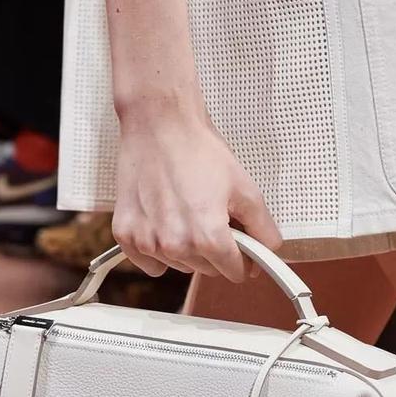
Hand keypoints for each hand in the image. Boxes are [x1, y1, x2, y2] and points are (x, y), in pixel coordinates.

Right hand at [112, 102, 281, 281]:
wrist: (158, 124)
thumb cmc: (197, 150)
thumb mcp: (243, 187)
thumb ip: (262, 226)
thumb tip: (269, 251)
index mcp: (208, 237)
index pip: (234, 272)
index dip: (243, 261)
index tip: (242, 250)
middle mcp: (176, 245)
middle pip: (207, 270)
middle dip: (215, 251)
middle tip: (211, 218)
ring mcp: (148, 242)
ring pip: (179, 266)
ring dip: (187, 250)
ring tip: (185, 213)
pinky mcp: (126, 235)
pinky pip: (151, 264)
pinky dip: (159, 251)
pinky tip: (163, 222)